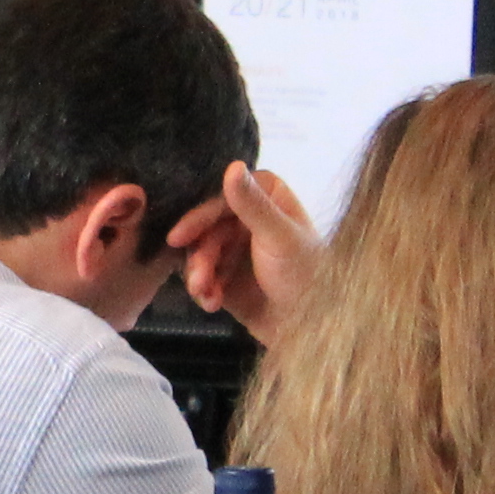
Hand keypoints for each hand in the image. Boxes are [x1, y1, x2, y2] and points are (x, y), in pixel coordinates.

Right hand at [168, 162, 318, 343]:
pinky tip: (212, 304)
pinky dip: (204, 290)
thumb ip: (252, 203)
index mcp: (268, 200)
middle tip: (197, 280)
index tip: (180, 236)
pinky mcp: (229, 278)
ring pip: (201, 254)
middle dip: (201, 256)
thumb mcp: (279, 237)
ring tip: (206, 295)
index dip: (199, 218)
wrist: (314, 329)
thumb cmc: (306, 276)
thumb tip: (232, 164)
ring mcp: (238, 250)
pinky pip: (203, 277)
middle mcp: (250, 220)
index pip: (221, 200)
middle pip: (206, 230)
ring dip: (200, 275)